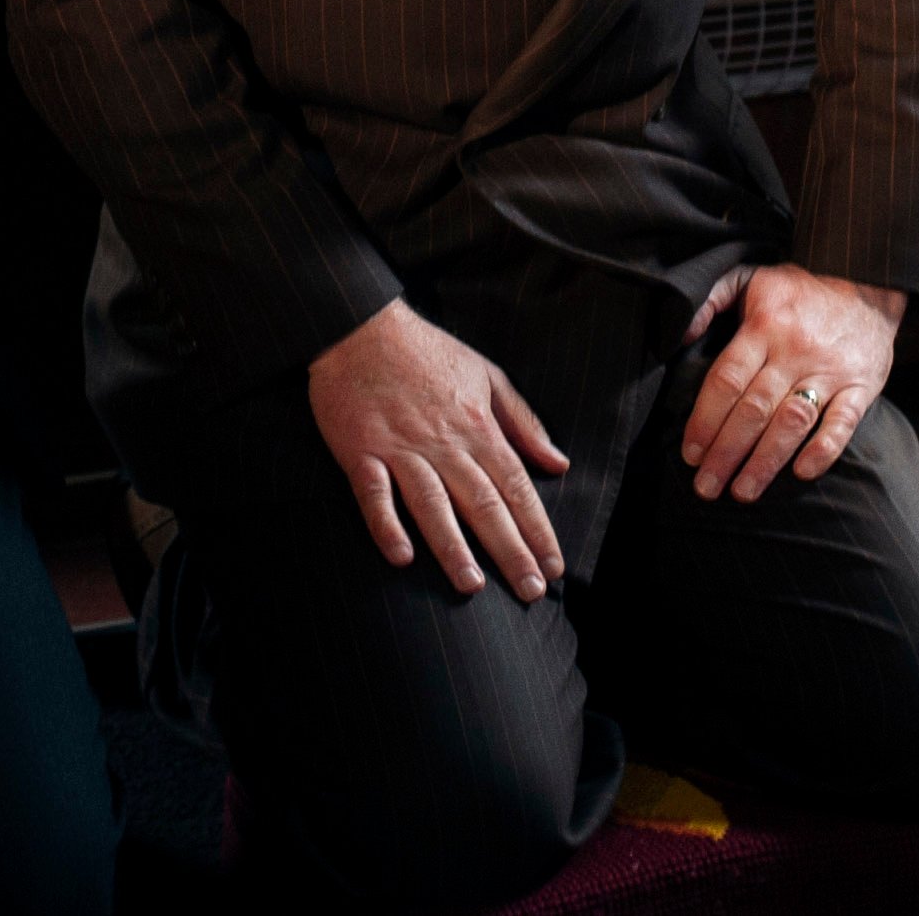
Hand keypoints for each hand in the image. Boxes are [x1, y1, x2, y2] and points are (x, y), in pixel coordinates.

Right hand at [307, 300, 571, 600]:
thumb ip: (523, 421)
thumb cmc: (426, 351)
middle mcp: (444, 443)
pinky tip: (400, 556)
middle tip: (529, 593)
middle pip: (483, 503)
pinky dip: (386, 524)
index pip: (516, 487)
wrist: (361, 326)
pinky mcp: (361, 451)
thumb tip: (558, 461)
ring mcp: (401, 449)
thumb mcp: (487, 374)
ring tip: (472, 586)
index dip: (536, 529)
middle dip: (509, 550)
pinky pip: (374, 494)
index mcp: (477, 427)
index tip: (553, 568)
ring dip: (452, 546)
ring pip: (432, 504)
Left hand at [678, 263, 902, 503]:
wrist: (868, 286)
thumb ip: (711, 299)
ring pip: (793, 422)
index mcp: (764, 326)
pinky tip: (801, 473)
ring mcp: (830, 371)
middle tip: (706, 487)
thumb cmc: (799, 291)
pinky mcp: (862, 387)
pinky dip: (824, 450)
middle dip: (726, 452)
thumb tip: (679, 335)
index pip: (727, 379)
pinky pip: (843, 423)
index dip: (705, 419)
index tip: (690, 453)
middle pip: (754, 409)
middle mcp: (795, 351)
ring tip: (742, 492)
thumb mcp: (750, 278)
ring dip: (766, 461)